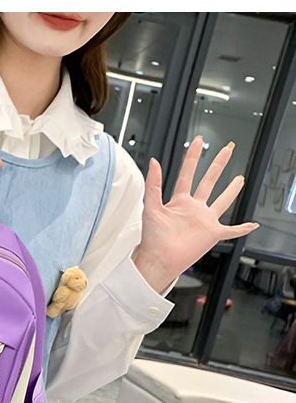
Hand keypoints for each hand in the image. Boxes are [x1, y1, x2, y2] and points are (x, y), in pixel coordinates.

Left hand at [134, 136, 258, 293]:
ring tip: (239, 179)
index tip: (198, 142)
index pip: (187, 174)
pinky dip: (242, 229)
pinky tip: (251, 225)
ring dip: (231, 191)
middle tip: (227, 151)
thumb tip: (153, 162)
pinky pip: (231, 230)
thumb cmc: (151, 239)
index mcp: (179, 202)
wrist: (159, 260)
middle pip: (208, 182)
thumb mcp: (150, 207)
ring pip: (222, 202)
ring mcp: (204, 221)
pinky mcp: (212, 234)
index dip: (193, 158)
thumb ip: (153, 185)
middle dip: (218, 165)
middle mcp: (193, 209)